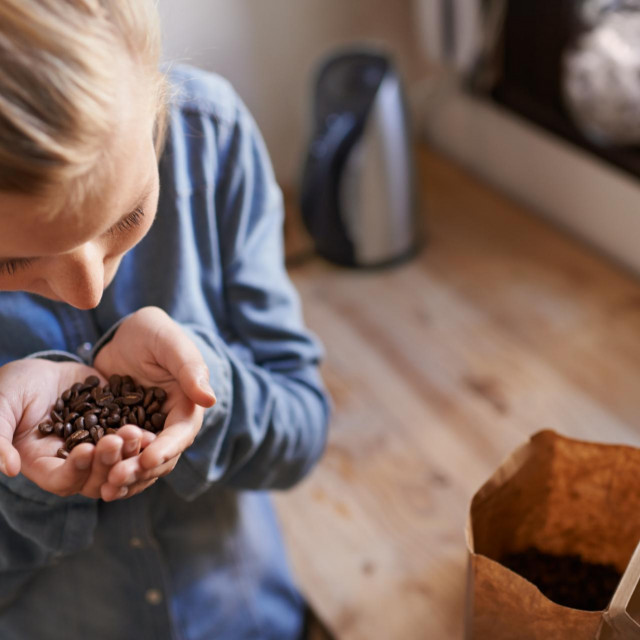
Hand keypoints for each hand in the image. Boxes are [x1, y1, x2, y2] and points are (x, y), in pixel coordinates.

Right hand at [0, 358, 147, 498]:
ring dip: (129, 453)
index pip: (61, 480)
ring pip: (118, 462)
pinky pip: (131, 440)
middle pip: (95, 477)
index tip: (87, 451)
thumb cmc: (10, 388)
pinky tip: (152, 428)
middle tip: (119, 440)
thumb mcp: (0, 408)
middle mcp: (72, 462)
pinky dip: (142, 439)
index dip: (75, 470)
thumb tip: (9, 469)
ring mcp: (97, 446)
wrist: (41, 367)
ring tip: (137, 434)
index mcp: (42, 463)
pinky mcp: (115, 429)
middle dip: (109, 461)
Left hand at [93, 307, 215, 499]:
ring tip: (105, 488)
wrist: (124, 336)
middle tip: (116, 478)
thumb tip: (210, 399)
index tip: (147, 459)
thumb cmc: (153, 332)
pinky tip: (92, 482)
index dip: (166, 448)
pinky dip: (108, 471)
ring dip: (126, 478)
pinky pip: (118, 459)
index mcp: (186, 406)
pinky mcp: (121, 436)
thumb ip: (190, 368)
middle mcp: (168, 425)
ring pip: (140, 465)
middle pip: (161, 458)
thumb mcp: (169, 343)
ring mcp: (145, 433)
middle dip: (141, 470)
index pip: (181, 434)